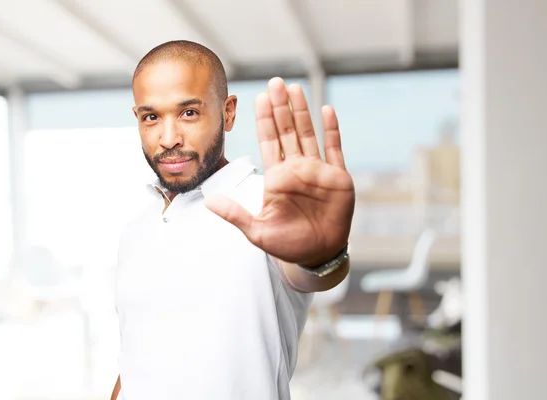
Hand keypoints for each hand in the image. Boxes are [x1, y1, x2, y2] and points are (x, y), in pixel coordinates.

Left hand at [205, 77, 354, 266]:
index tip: (259, 97)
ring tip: (295, 88)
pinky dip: (332, 129)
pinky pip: (334, 149)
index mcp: (277, 177)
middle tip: (275, 83)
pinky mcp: (338, 177)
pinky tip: (326, 109)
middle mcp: (297, 168)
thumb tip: (208, 202)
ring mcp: (317, 170)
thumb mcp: (257, 231)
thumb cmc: (288, 245)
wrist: (318, 254)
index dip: (264, 120)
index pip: (269, 142)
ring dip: (302, 111)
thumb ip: (235, 214)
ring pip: (309, 133)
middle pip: (287, 131)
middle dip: (281, 107)